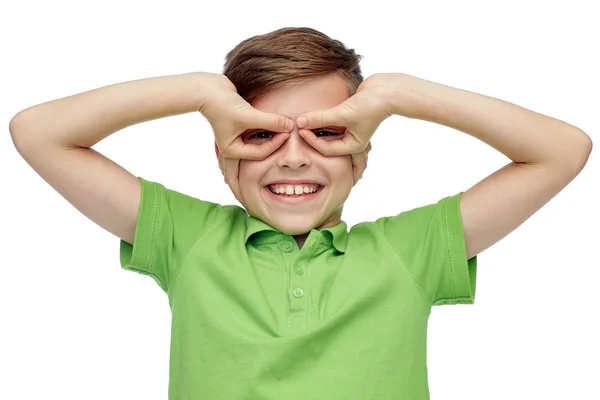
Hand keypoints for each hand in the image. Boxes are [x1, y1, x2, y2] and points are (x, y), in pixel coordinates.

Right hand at [197, 73, 293, 197]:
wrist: (207, 88)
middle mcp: (234, 145)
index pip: (260, 152)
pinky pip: (258, 128)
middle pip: (261, 149)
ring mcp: (237, 134)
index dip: (276, 143)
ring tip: (286, 129)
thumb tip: (290, 125)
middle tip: (290, 134)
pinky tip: (277, 122)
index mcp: (232, 150)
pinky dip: (267, 126)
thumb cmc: (223, 104)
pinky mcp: (241, 122)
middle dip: (275, 144)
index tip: (288, 131)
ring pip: (260, 138)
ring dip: (272, 134)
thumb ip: (270, 121)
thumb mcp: (248, 115)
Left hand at [295, 73, 398, 181]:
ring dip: (316, 127)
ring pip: (328, 132)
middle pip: (326, 143)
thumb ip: (320, 118)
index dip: (311, 140)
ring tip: (302, 121)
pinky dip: (323, 119)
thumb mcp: (343, 113)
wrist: (387, 89)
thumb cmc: (370, 105)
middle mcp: (352, 140)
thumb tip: (300, 121)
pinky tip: (312, 114)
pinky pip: (331, 121)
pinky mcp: (349, 116)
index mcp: (353, 146)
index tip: (299, 128)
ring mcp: (350, 128)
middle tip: (297, 127)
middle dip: (312, 136)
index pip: (326, 149)